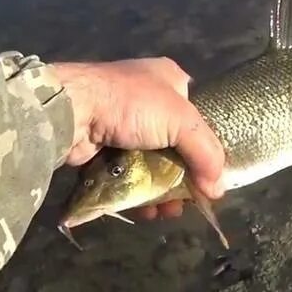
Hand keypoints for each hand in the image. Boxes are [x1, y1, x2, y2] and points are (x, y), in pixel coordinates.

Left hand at [54, 58, 225, 219]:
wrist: (73, 110)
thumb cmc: (131, 105)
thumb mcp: (181, 122)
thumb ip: (207, 154)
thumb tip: (219, 190)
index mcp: (171, 79)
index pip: (198, 117)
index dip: (206, 148)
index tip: (210, 177)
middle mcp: (148, 98)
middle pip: (176, 145)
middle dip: (182, 177)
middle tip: (186, 202)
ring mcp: (124, 123)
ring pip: (152, 163)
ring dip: (160, 190)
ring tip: (165, 212)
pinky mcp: (105, 146)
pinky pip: (129, 173)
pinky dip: (138, 192)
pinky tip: (145, 210)